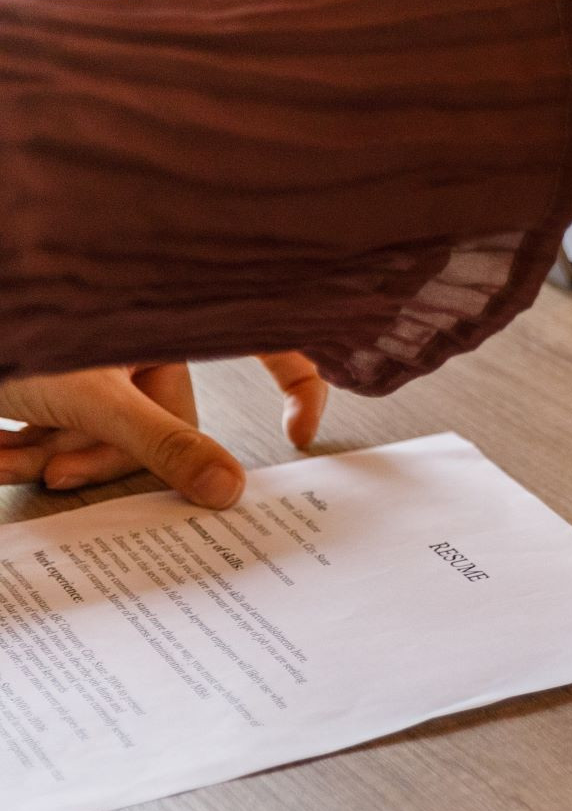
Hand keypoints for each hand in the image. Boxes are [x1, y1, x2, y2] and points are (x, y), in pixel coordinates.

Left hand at [0, 354, 328, 508]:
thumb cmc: (11, 333)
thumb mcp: (91, 401)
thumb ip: (163, 447)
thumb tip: (229, 490)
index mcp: (173, 320)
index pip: (269, 338)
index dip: (301, 379)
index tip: (302, 429)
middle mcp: (144, 337)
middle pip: (161, 423)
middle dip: (97, 455)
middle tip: (54, 469)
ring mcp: (100, 360)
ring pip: (106, 433)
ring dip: (49, 454)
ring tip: (2, 454)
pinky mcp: (59, 380)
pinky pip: (69, 429)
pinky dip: (29, 445)